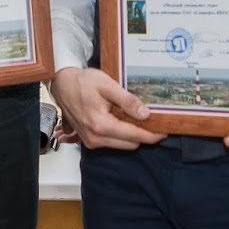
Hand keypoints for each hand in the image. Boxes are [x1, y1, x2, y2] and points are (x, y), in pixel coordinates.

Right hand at [48, 66, 165, 149]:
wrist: (63, 85)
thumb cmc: (83, 82)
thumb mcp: (107, 85)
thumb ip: (127, 100)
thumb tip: (145, 113)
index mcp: (101, 125)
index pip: (134, 136)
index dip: (152, 135)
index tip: (165, 131)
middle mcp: (96, 138)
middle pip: (130, 144)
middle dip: (144, 135)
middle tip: (155, 122)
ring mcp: (91, 141)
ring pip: (122, 145)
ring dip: (132, 135)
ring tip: (139, 119)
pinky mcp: (89, 140)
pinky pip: (112, 143)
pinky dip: (121, 135)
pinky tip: (124, 121)